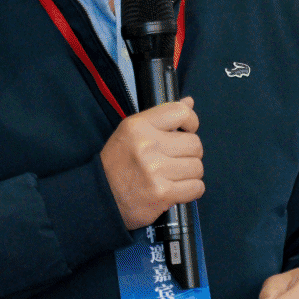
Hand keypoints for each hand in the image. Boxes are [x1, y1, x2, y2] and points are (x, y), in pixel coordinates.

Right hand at [100, 98, 202, 229]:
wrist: (101, 196)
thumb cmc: (117, 164)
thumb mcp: (132, 131)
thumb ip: (161, 116)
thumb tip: (189, 102)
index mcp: (138, 126)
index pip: (181, 112)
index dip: (191, 122)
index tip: (187, 131)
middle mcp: (147, 146)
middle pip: (194, 144)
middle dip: (190, 153)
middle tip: (175, 159)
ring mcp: (155, 171)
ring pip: (197, 167)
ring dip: (189, 173)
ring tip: (173, 175)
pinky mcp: (162, 194)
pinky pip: (196, 188)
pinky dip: (191, 190)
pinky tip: (177, 188)